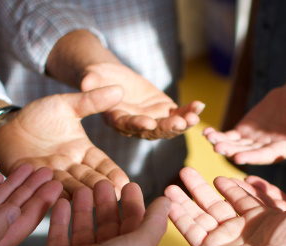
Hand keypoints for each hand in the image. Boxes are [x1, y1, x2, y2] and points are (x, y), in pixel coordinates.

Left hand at [0, 86, 130, 198]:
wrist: (7, 126)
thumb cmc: (39, 116)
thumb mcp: (66, 105)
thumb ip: (91, 101)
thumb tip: (120, 89)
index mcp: (83, 151)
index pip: (103, 164)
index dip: (114, 174)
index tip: (126, 183)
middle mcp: (71, 167)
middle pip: (90, 179)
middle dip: (102, 188)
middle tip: (115, 197)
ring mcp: (52, 176)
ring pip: (70, 187)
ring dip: (82, 193)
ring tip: (93, 200)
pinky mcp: (32, 180)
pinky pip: (44, 188)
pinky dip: (53, 193)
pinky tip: (62, 198)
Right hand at [29, 181, 168, 245]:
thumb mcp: (140, 244)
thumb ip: (154, 222)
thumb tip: (167, 201)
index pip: (133, 224)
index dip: (133, 204)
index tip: (130, 184)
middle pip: (107, 223)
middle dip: (106, 202)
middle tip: (100, 181)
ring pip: (83, 227)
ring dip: (83, 207)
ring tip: (80, 187)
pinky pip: (59, 234)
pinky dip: (60, 217)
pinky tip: (60, 200)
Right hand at [82, 62, 203, 139]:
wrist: (114, 77)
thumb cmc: (100, 76)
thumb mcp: (94, 75)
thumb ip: (91, 81)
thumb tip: (85, 83)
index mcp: (117, 119)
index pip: (128, 125)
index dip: (138, 124)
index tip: (148, 122)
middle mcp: (136, 125)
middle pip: (152, 130)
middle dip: (166, 127)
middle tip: (179, 123)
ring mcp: (153, 120)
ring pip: (169, 126)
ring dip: (182, 123)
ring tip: (194, 117)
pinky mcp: (165, 111)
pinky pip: (179, 113)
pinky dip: (190, 110)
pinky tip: (200, 105)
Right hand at [164, 151, 285, 245]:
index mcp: (264, 219)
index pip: (243, 198)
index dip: (231, 187)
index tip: (219, 176)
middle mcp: (241, 229)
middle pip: (215, 204)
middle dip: (200, 188)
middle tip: (186, 171)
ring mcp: (224, 240)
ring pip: (199, 215)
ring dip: (185, 200)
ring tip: (170, 184)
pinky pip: (191, 230)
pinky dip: (178, 217)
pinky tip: (168, 202)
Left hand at [203, 84, 285, 164]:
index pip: (268, 155)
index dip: (253, 157)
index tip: (238, 157)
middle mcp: (269, 148)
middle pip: (249, 152)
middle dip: (233, 151)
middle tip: (218, 148)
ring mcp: (256, 141)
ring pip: (236, 146)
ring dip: (223, 143)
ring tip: (210, 138)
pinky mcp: (246, 132)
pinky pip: (230, 136)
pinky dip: (219, 135)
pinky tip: (207, 132)